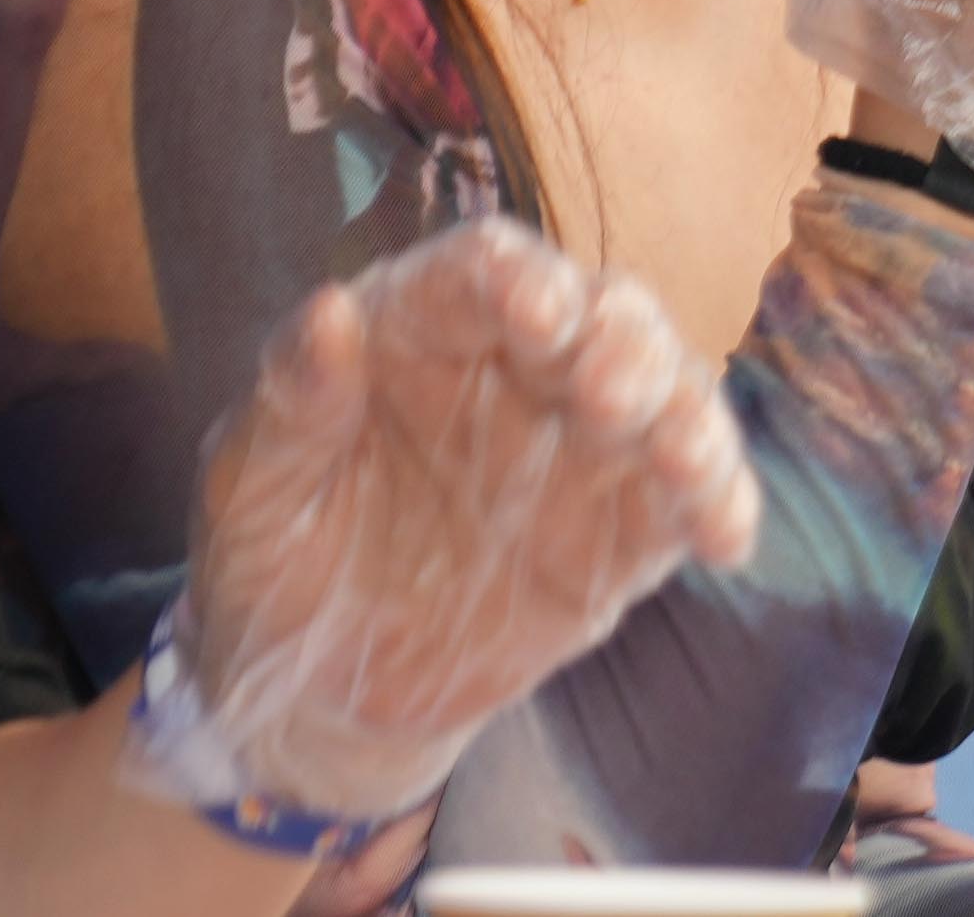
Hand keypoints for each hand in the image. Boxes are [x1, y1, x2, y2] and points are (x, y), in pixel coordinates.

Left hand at [168, 220, 757, 820]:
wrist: (315, 700)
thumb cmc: (274, 566)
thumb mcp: (251, 486)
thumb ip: (291, 398)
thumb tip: (330, 311)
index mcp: (425, 335)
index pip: (485, 272)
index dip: (519, 278)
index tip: (533, 312)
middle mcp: (518, 373)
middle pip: (599, 316)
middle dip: (622, 340)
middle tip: (610, 390)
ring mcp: (579, 453)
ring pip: (663, 395)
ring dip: (686, 414)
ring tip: (682, 459)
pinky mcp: (620, 535)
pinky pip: (688, 502)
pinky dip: (721, 504)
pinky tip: (722, 534)